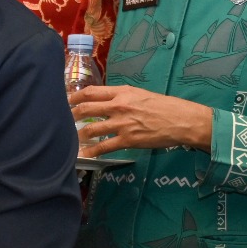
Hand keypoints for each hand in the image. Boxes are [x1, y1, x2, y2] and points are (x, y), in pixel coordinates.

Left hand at [69, 85, 212, 156]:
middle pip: (85, 109)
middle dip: (71, 115)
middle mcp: (118, 106)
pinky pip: (103, 147)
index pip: (90, 92)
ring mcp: (121, 124)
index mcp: (122, 92)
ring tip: (72, 138)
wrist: (182, 120)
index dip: (74, 97)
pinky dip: (91, 151)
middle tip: (64, 120)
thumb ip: (121, 97)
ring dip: (78, 135)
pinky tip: (83, 154)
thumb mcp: (140, 94)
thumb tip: (105, 101)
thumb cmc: (164, 106)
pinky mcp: (127, 140)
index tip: (66, 101)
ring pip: (91, 129)